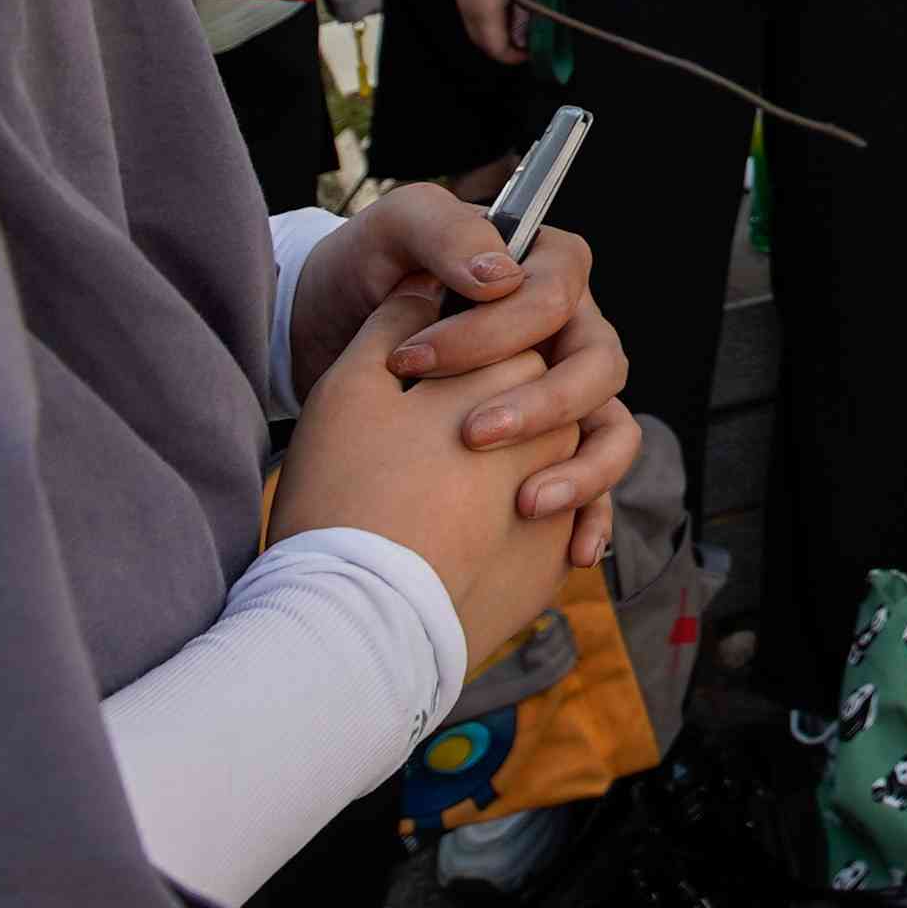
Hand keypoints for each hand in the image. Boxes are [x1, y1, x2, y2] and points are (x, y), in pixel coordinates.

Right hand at [270, 286, 582, 671]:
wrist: (356, 621)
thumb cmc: (344, 494)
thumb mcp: (350, 390)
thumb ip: (395, 323)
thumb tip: (425, 286)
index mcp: (513, 378)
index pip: (517, 339)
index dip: (472, 348)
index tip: (423, 372)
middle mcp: (555, 438)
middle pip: (541, 401)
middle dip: (499, 409)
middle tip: (430, 440)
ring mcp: (562, 506)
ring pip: (552, 466)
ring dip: (515, 470)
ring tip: (441, 495)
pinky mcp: (552, 568)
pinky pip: (553, 531)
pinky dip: (518, 530)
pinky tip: (464, 542)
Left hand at [285, 196, 649, 557]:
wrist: (320, 339)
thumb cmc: (360, 274)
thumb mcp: (390, 229)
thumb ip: (443, 231)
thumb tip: (501, 274)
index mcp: (540, 270)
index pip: (557, 293)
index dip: (499, 329)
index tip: (417, 359)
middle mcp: (564, 331)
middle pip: (597, 364)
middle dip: (544, 404)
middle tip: (471, 435)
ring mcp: (562, 392)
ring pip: (611, 427)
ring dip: (583, 467)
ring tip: (528, 502)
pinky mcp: (547, 447)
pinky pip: (594, 483)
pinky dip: (592, 515)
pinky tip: (575, 550)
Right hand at [454, 0, 535, 69]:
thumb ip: (523, 21)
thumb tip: (523, 43)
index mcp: (483, 11)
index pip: (495, 48)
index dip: (513, 57)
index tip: (530, 54)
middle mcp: (465, 7)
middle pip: (481, 42)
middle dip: (501, 48)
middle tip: (522, 45)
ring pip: (473, 28)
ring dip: (492, 34)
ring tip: (514, 28)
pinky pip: (469, 13)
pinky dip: (484, 21)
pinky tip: (501, 11)